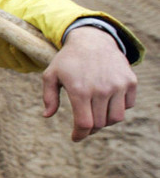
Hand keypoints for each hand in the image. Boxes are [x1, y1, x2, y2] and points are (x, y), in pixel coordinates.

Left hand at [42, 26, 136, 141]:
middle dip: (90, 128)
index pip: (85, 124)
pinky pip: (128, 105)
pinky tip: (108, 100)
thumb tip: (47, 115)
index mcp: (80, 90)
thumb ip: (49, 97)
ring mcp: (118, 85)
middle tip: (84, 125)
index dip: (80, 134)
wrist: (92, 39)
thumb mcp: (51, 75)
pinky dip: (119, 107)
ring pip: (116, 118)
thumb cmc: (68, 60)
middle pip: (100, 124)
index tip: (75, 138)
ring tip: (96, 114)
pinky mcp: (130, 81)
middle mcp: (101, 89)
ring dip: (106, 121)